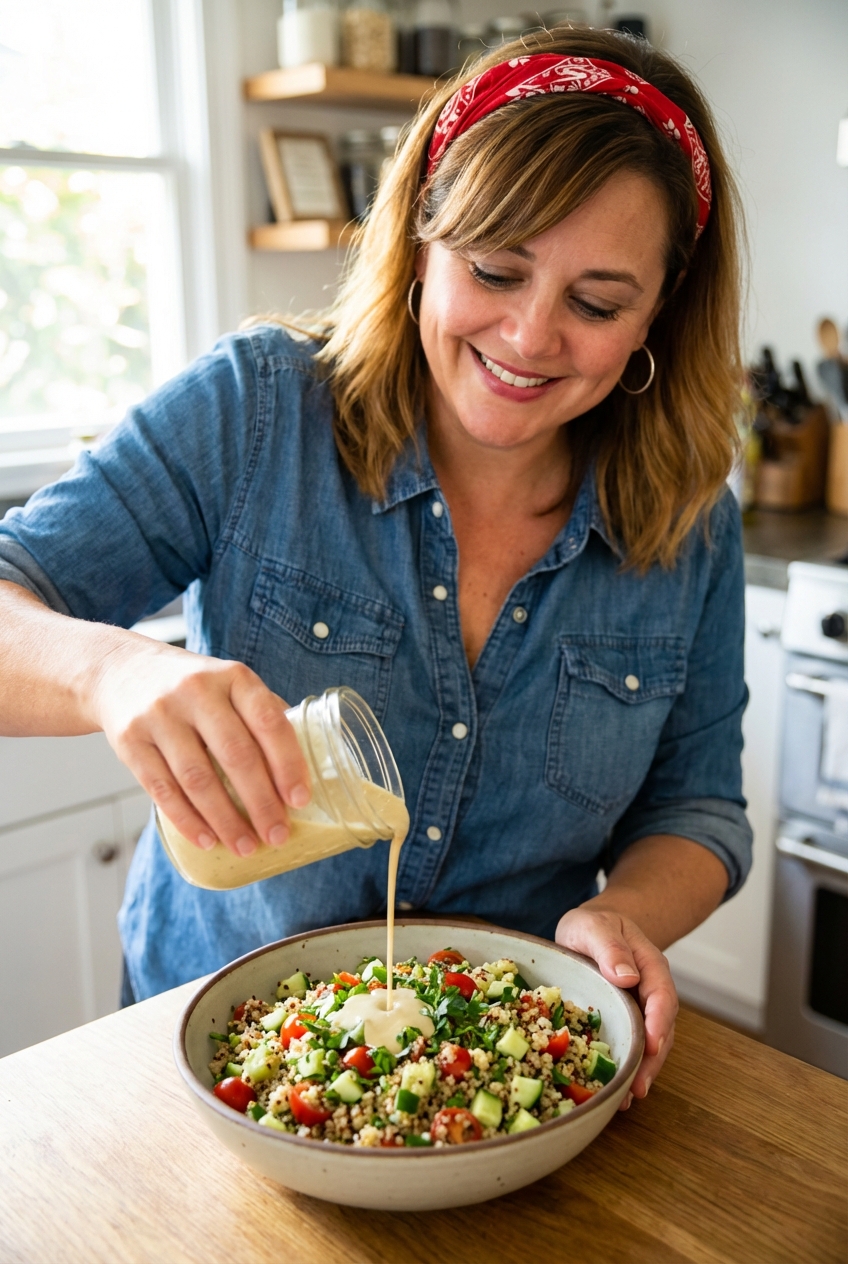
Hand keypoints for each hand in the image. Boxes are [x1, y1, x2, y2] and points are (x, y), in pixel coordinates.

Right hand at [91, 636, 309, 856]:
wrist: (119, 670)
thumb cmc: (192, 686)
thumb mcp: (229, 682)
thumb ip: (262, 714)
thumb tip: (302, 766)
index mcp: (233, 677)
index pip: (269, 722)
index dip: (287, 764)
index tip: (300, 800)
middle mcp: (196, 691)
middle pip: (235, 755)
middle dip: (260, 802)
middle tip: (277, 835)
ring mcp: (160, 715)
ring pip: (197, 778)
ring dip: (225, 820)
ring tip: (245, 846)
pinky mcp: (130, 740)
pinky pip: (162, 789)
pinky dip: (187, 820)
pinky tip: (207, 839)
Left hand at [554, 904, 677, 1110]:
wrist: (593, 927)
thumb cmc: (594, 925)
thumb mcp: (594, 926)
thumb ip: (610, 947)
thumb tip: (627, 977)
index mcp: (650, 965)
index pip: (662, 996)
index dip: (659, 1023)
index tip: (652, 1047)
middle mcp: (651, 991)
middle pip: (661, 1028)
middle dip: (653, 1060)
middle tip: (638, 1088)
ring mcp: (640, 1009)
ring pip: (650, 1043)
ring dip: (643, 1071)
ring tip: (627, 1099)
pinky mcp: (626, 1022)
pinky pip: (633, 1045)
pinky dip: (628, 1067)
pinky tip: (616, 1091)